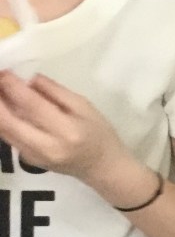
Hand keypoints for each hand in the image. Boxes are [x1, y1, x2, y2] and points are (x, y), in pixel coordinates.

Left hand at [0, 72, 128, 182]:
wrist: (102, 166)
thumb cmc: (99, 133)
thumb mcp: (84, 106)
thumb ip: (55, 91)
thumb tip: (28, 79)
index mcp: (67, 130)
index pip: (31, 104)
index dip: (11, 85)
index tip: (4, 70)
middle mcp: (46, 146)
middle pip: (6, 121)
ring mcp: (34, 156)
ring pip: (2, 130)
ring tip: (0, 92)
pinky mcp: (27, 160)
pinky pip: (7, 136)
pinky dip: (2, 120)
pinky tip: (5, 107)